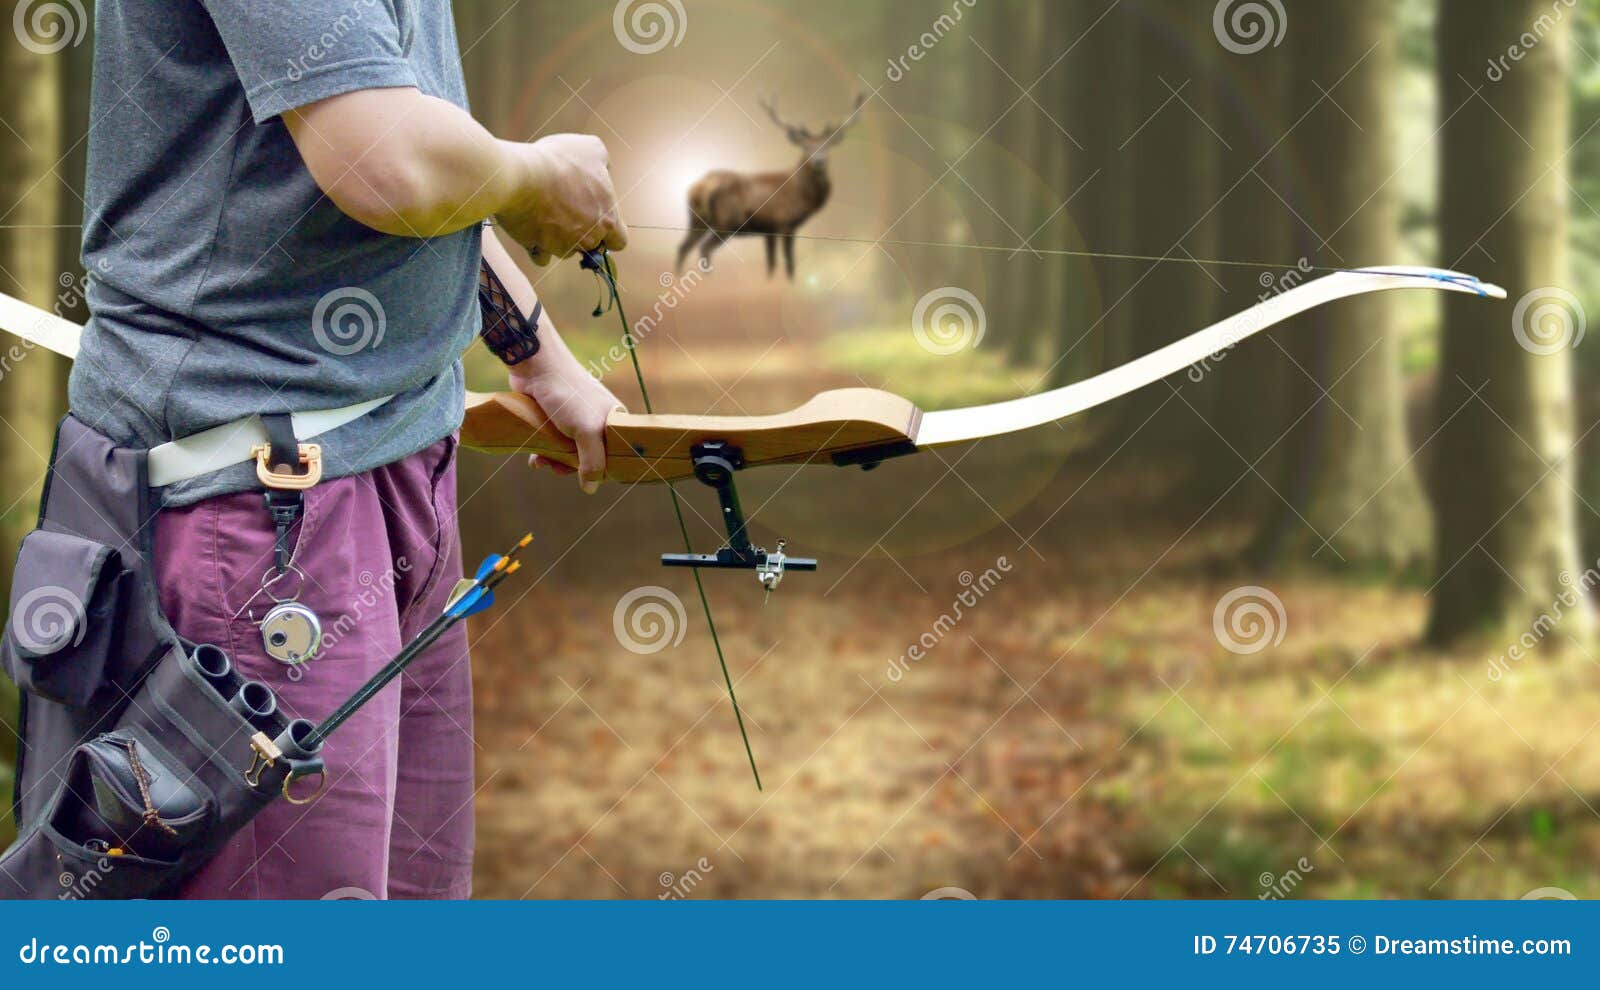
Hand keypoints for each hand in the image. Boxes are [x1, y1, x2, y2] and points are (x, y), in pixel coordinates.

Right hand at [497, 134, 628, 264]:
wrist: (523, 176)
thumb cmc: (560, 161)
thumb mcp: (592, 148)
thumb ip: (603, 162)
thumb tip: (603, 169)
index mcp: (607, 218)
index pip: (619, 241)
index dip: (610, 232)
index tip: (598, 221)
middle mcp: (588, 238)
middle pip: (590, 244)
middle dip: (581, 232)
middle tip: (566, 209)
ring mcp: (563, 246)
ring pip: (565, 249)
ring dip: (558, 237)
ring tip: (545, 211)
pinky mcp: (538, 249)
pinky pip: (541, 255)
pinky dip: (537, 245)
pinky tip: (532, 227)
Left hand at [508, 354, 625, 492]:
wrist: (537, 367)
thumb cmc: (568, 396)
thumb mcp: (587, 431)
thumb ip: (592, 461)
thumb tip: (590, 488)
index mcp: (614, 421)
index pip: (615, 455)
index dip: (601, 470)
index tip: (585, 478)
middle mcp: (597, 420)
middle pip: (589, 455)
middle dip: (571, 467)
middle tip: (557, 470)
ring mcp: (575, 418)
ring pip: (568, 450)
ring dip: (554, 461)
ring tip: (541, 462)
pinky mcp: (555, 417)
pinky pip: (553, 442)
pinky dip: (545, 451)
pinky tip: (535, 457)